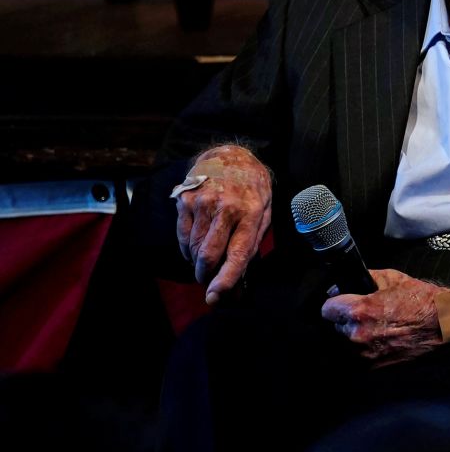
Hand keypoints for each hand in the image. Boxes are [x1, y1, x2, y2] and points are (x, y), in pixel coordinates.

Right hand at [175, 144, 271, 303]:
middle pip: (209, 255)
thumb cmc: (252, 189)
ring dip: (197, 261)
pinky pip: (182, 235)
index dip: (225, 279)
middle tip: (207, 281)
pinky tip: (195, 246)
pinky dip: (187, 248)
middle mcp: (226, 208)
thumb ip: (252, 242)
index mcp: (252, 213)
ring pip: (193, 248)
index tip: (215, 296)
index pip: (237, 254)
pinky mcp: (186, 200)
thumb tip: (239, 276)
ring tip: (204, 258)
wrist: (230, 155)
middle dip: (205, 275)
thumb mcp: (264, 211)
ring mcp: (203, 203)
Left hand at [320, 269, 449, 366]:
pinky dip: (367, 349)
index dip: (335, 304)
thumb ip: (364, 279)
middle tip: (367, 314)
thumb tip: (345, 283)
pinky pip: (359, 356)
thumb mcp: (392, 278)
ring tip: (378, 328)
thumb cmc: (423, 301)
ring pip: (346, 343)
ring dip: (356, 336)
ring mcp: (366, 355)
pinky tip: (384, 339)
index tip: (342, 303)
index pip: (326, 309)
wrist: (447, 324)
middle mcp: (359, 335)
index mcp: (360, 311)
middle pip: (335, 327)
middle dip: (347, 320)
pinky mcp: (375, 367)